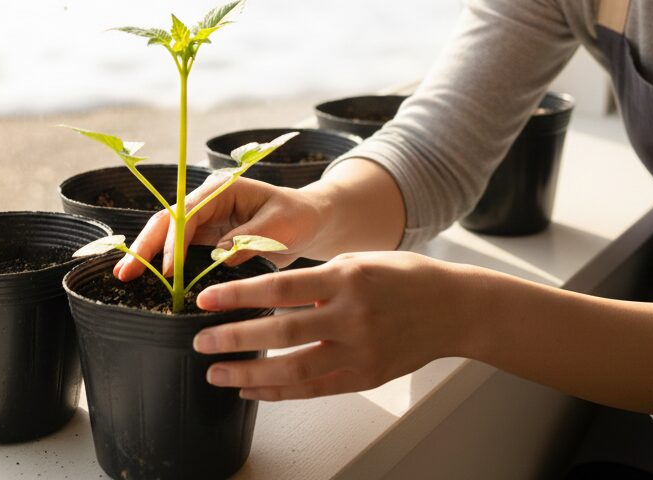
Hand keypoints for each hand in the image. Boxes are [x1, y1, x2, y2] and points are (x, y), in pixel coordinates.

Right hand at [114, 174, 326, 281]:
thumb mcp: (278, 226)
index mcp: (223, 189)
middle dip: (146, 245)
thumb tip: (216, 258)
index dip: (175, 242)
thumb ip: (247, 239)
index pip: (188, 213)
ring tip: (125, 278)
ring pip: (168, 235)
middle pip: (168, 221)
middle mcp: (208, 201)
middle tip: (125, 273)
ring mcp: (206, 219)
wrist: (309, 221)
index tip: (169, 272)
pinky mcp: (208, 237)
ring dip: (148, 254)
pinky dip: (165, 263)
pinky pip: (181, 249)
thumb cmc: (297, 217)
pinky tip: (150, 281)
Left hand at [191, 251, 459, 399]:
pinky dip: (279, 391)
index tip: (206, 298)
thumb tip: (269, 294)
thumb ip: (318, 279)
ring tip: (216, 372)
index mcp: (346, 278)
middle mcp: (351, 316)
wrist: (452, 307)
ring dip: (249, 373)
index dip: (239, 294)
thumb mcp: (359, 261)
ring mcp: (359, 350)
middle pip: (281, 332)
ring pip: (293, 369)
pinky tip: (253, 388)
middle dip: (235, 338)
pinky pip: (314, 388)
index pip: (281, 288)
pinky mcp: (365, 376)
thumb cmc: (403, 277)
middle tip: (200, 340)